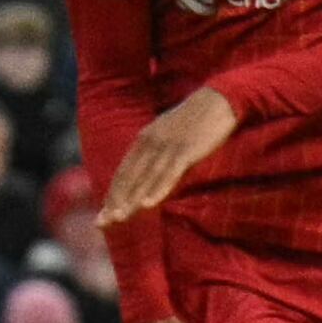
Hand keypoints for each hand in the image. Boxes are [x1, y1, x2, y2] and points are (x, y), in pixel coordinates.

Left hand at [100, 87, 242, 230]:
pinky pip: (168, 174)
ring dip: (132, 200)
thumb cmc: (196, 119)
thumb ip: (156, 151)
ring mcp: (167, 147)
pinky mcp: (185, 151)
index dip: (113, 194)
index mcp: (144, 139)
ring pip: (145, 179)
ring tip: (120, 219)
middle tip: (103, 223)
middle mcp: (150, 143)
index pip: (123, 172)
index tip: (104, 214)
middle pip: (129, 177)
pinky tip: (148, 205)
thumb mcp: (169, 133)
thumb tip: (149, 172)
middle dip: (115, 201)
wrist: (218, 99)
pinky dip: (157, 190)